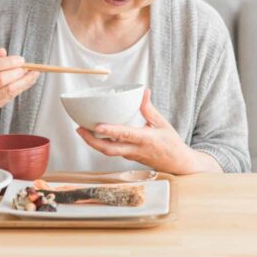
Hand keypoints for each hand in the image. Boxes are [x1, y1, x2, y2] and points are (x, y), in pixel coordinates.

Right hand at [0, 48, 39, 117]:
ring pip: (7, 91)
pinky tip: (27, 82)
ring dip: (24, 81)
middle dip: (17, 72)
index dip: (8, 62)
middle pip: (0, 80)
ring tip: (34, 74)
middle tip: (27, 66)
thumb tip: (3, 51)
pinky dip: (20, 88)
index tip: (21, 59)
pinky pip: (8, 97)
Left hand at [76, 89, 219, 173]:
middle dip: (91, 141)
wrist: (177, 164)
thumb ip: (149, 109)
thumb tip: (143, 93)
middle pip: (109, 149)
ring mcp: (130, 156)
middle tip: (79, 129)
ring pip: (108, 152)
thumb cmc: (172, 144)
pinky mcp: (128, 158)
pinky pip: (113, 151)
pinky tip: (96, 134)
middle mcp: (136, 150)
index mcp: (146, 139)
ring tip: (82, 130)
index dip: (110, 130)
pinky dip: (102, 144)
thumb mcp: (163, 124)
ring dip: (93, 143)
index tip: (97, 125)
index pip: (125, 135)